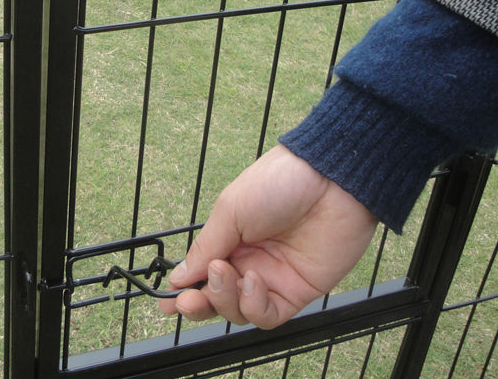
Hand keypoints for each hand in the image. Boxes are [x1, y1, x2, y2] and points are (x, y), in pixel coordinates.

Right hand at [159, 144, 377, 328]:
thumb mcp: (230, 210)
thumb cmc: (278, 183)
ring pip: (238, 310)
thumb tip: (179, 276)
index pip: (202, 272)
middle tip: (188, 300)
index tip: (166, 301)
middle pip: (216, 298)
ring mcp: (272, 278)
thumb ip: (205, 247)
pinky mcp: (297, 291)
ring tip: (227, 273)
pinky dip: (253, 304)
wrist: (330, 181)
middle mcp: (249, 261)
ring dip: (225, 299)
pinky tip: (253, 280)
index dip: (184, 289)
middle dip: (199, 303)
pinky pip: (268, 315)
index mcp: (229, 238)